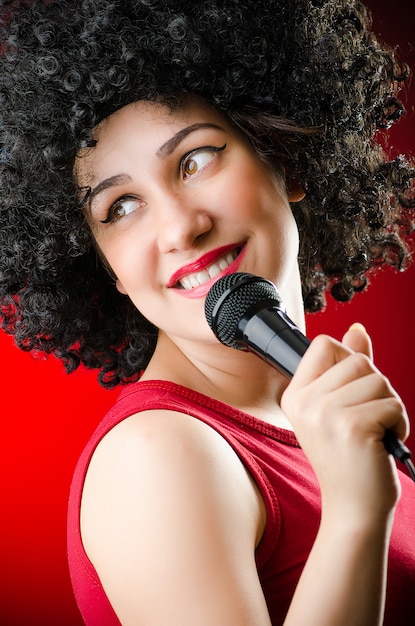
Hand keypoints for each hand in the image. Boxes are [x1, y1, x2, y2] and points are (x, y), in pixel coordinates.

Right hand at [281, 323, 408, 521]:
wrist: (354, 508)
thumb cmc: (349, 459)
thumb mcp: (340, 408)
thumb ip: (347, 366)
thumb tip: (356, 330)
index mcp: (295, 395)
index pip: (325, 344)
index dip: (349, 361)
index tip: (351, 394)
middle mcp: (305, 402)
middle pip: (359, 360)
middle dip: (376, 388)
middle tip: (366, 420)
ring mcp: (325, 414)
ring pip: (379, 380)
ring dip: (389, 406)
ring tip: (375, 432)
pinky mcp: (352, 426)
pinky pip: (392, 404)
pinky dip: (398, 424)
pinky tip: (382, 443)